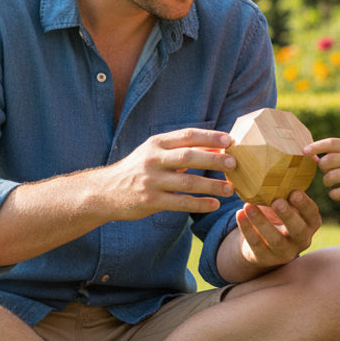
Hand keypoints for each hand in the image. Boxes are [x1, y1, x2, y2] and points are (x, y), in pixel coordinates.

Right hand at [107, 128, 236, 219]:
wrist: (105, 192)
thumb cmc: (138, 170)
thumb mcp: (155, 154)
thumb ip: (182, 150)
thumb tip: (216, 149)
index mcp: (156, 143)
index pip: (187, 136)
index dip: (209, 137)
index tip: (230, 140)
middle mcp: (153, 159)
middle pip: (188, 156)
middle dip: (213, 159)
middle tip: (234, 163)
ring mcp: (151, 181)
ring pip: (186, 182)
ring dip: (211, 186)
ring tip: (230, 189)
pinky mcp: (150, 201)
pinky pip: (179, 203)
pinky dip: (198, 204)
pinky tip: (213, 205)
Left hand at [235, 190, 320, 268]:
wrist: (262, 243)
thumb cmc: (277, 214)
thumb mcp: (286, 204)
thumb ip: (286, 190)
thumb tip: (283, 160)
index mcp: (310, 224)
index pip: (312, 215)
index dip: (305, 205)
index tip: (294, 192)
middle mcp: (301, 240)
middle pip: (298, 231)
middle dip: (288, 215)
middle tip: (276, 201)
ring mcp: (284, 252)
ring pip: (275, 240)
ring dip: (262, 222)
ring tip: (249, 205)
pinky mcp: (265, 258)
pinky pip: (256, 244)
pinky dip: (247, 228)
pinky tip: (239, 213)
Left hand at [304, 137, 339, 202]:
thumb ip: (337, 154)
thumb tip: (311, 156)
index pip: (331, 143)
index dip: (315, 146)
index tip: (304, 151)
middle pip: (327, 161)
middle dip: (322, 168)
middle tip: (327, 173)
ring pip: (330, 177)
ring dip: (327, 182)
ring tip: (332, 183)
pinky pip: (337, 192)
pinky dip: (334, 194)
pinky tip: (338, 193)